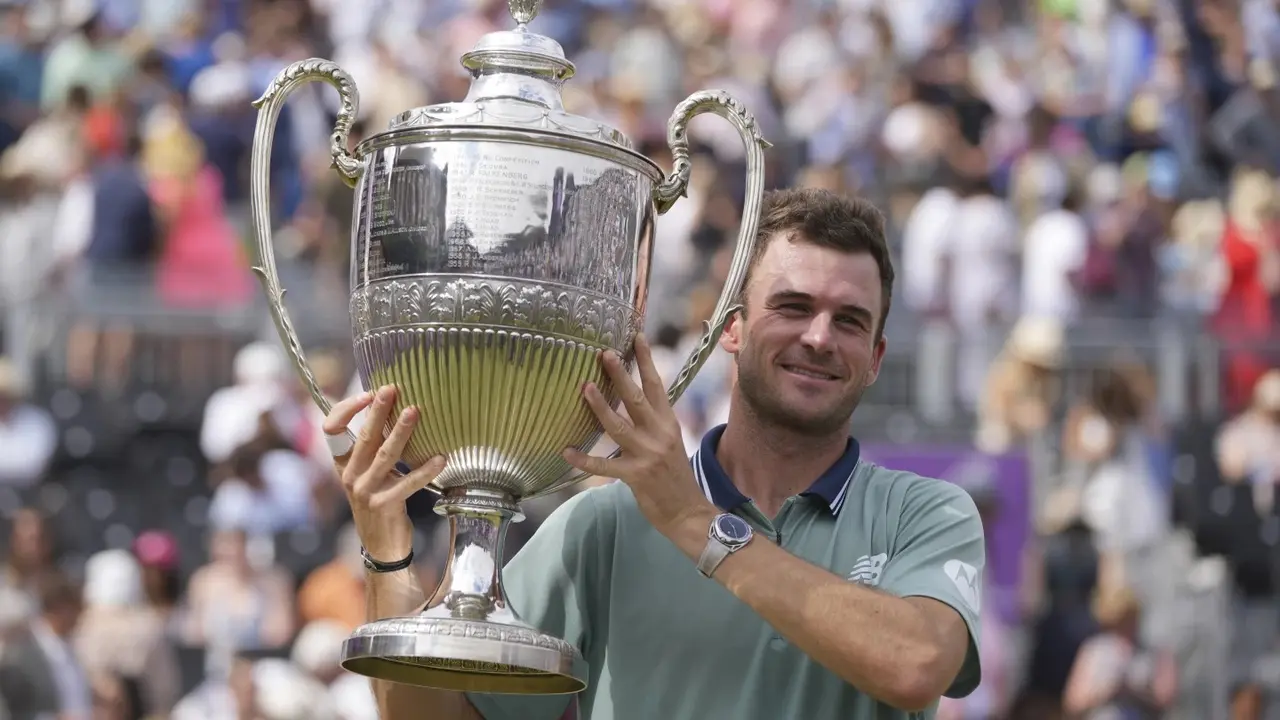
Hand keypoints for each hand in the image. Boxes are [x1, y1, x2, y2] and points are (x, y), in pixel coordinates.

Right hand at [323, 385, 445, 560]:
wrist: (381, 545)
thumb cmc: (380, 500)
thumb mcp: (370, 472)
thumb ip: (374, 446)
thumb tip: (392, 408)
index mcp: (343, 463)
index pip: (331, 428)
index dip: (346, 408)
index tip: (368, 393)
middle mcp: (350, 475)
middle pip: (363, 436)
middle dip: (378, 410)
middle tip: (392, 389)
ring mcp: (365, 491)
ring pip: (384, 455)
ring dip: (401, 432)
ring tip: (415, 411)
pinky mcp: (384, 505)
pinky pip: (408, 483)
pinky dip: (425, 470)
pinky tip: (441, 458)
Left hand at [562, 334, 712, 532]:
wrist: (688, 511)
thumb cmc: (674, 475)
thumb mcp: (670, 441)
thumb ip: (654, 422)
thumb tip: (633, 399)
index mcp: (668, 423)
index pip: (657, 385)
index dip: (646, 360)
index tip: (636, 337)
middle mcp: (659, 434)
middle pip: (636, 398)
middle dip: (620, 374)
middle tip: (604, 353)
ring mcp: (647, 455)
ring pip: (619, 425)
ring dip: (599, 406)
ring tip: (584, 387)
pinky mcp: (636, 475)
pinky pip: (604, 465)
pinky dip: (584, 459)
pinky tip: (566, 451)